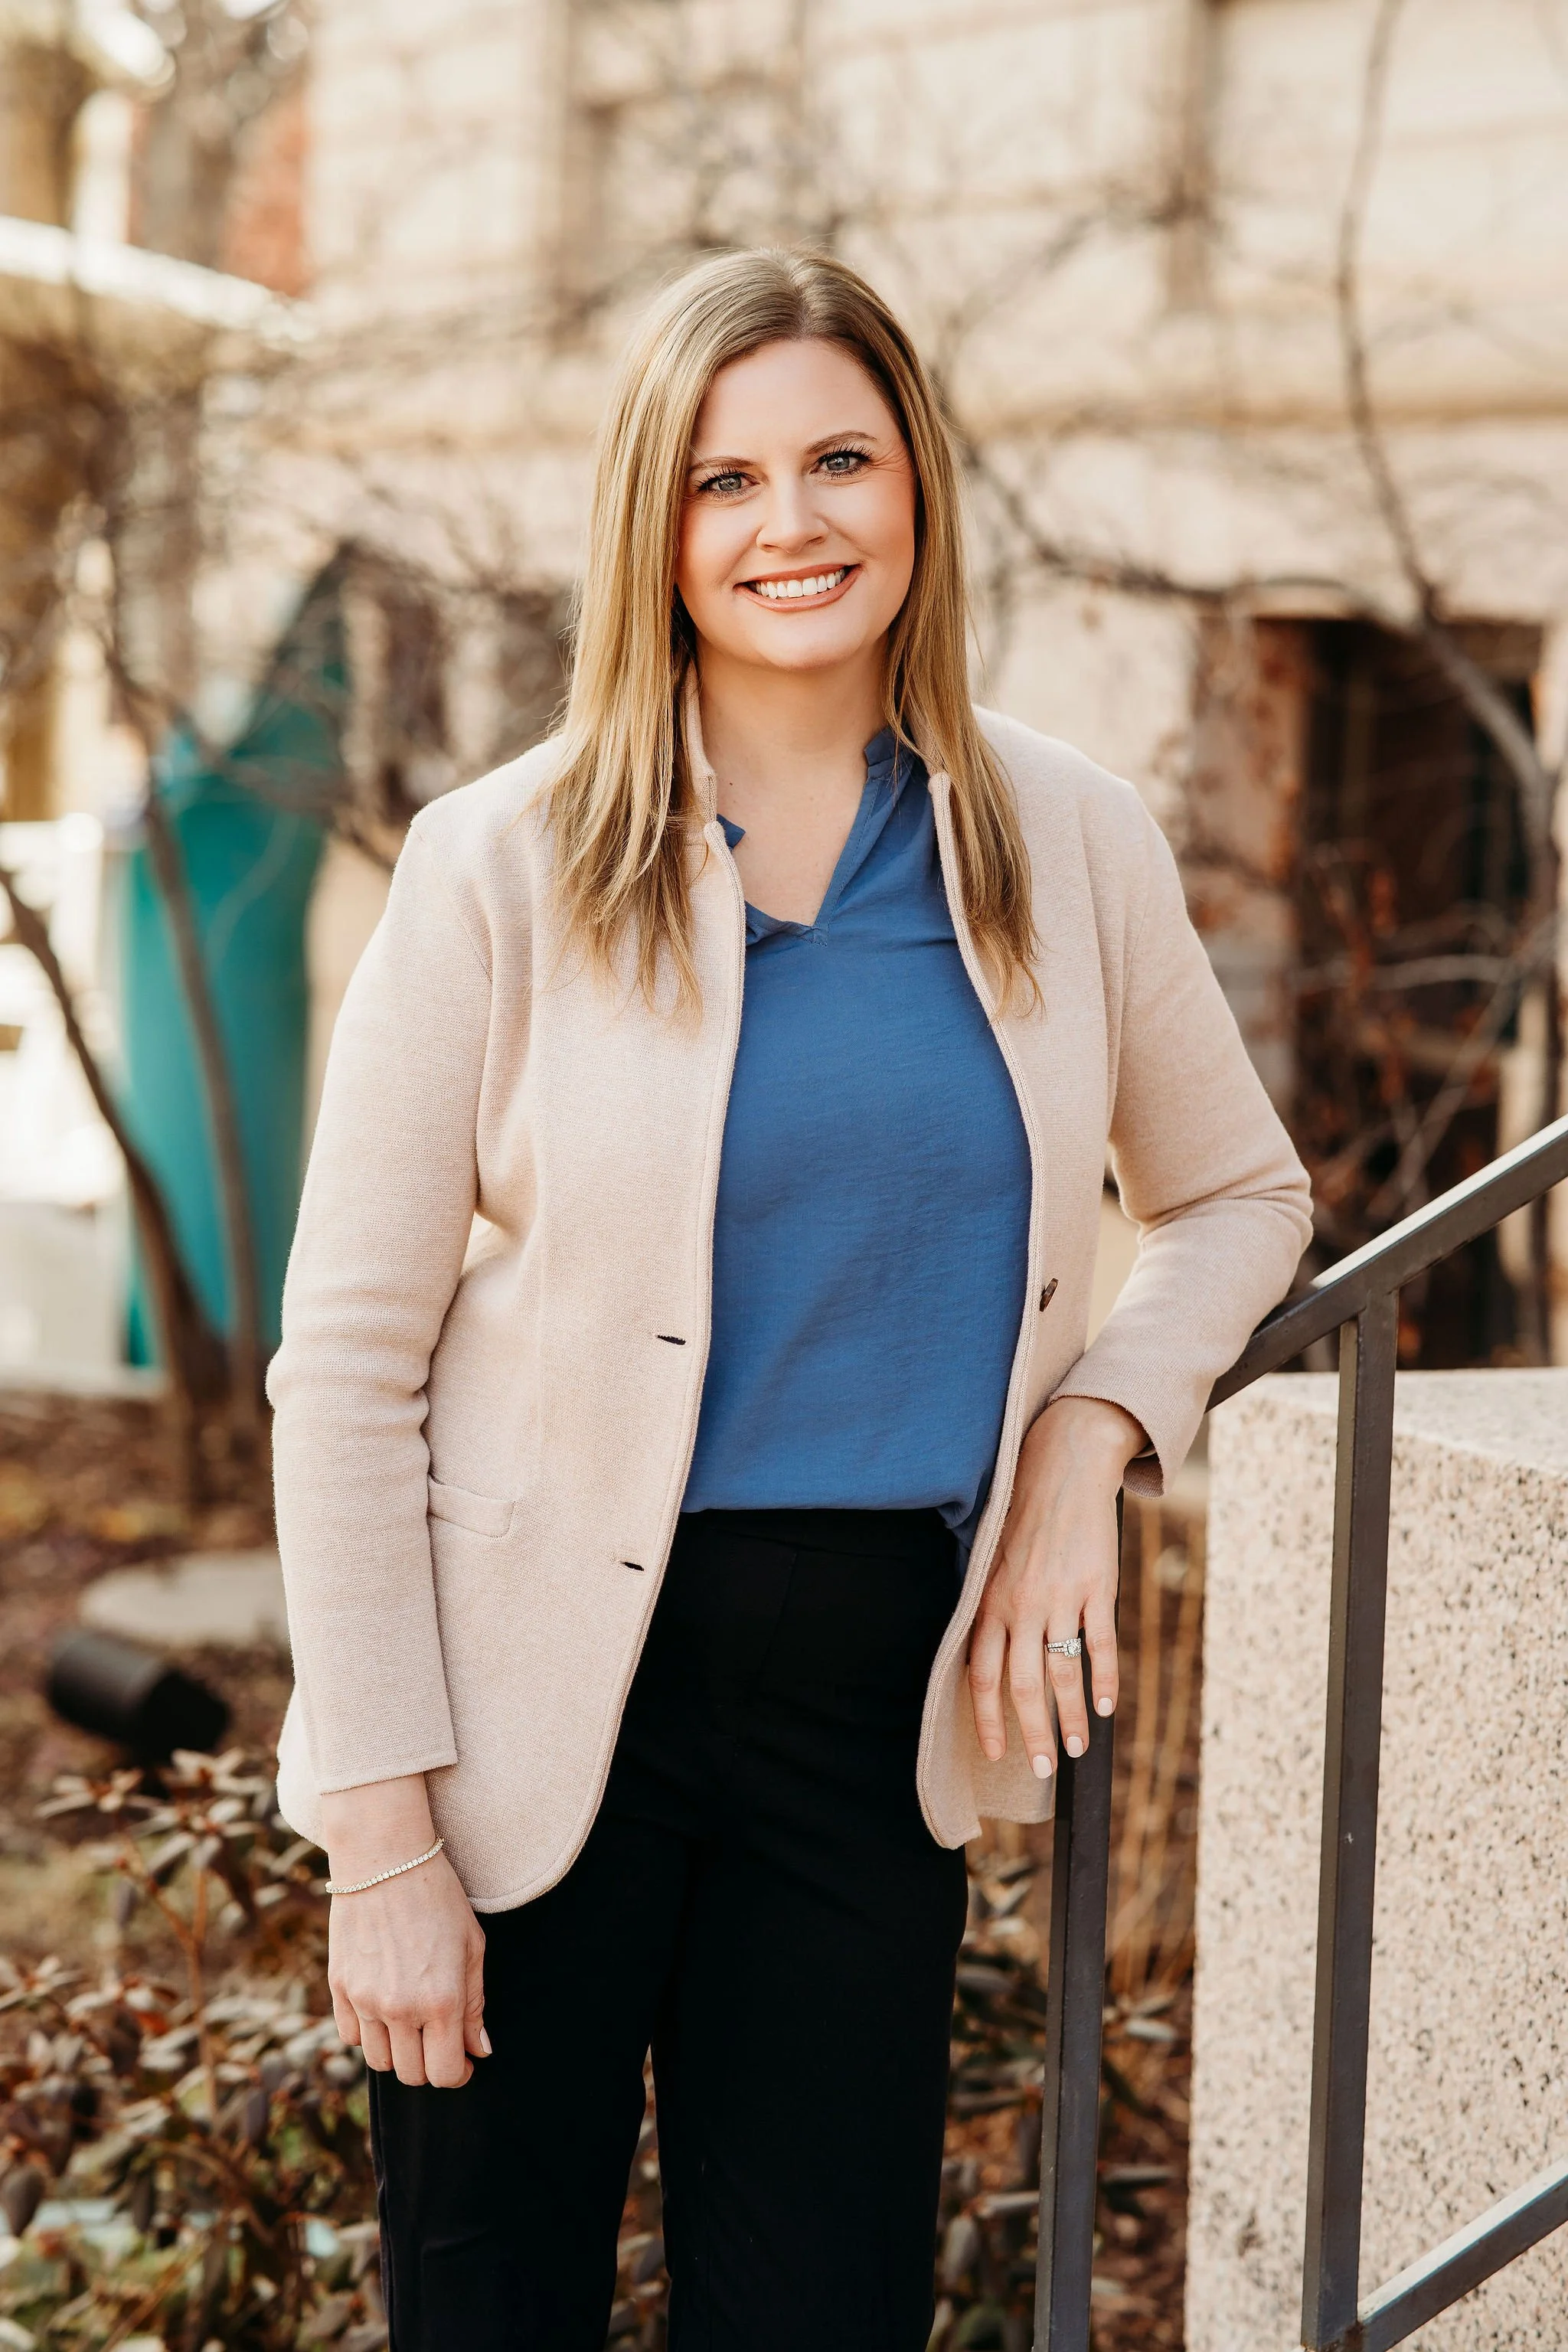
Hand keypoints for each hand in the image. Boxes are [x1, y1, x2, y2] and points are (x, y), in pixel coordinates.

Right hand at [322, 1776, 487, 2087]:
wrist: (385, 1859)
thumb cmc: (438, 1897)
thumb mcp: (472, 1946)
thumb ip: (475, 2004)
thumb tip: (479, 2050)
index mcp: (441, 2000)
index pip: (445, 2074)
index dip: (458, 2074)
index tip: (463, 2061)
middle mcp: (401, 2008)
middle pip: (411, 2074)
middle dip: (430, 2064)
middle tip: (439, 2040)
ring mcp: (365, 2000)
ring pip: (379, 2061)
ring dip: (398, 2051)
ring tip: (412, 2023)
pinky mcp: (339, 1988)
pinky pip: (351, 2036)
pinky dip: (368, 2032)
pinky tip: (382, 2007)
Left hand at [968, 1396, 1145, 1778]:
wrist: (1063, 1467)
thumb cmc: (1024, 1516)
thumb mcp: (993, 1560)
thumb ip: (992, 1607)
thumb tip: (990, 1658)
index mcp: (990, 1601)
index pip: (981, 1674)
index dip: (987, 1718)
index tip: (994, 1752)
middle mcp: (1020, 1604)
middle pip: (1022, 1686)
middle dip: (1032, 1734)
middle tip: (1044, 1768)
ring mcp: (1059, 1597)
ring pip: (1063, 1674)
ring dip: (1071, 1718)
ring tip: (1078, 1748)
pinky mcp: (1096, 1587)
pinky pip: (1100, 1646)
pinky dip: (1105, 1680)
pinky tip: (1107, 1707)